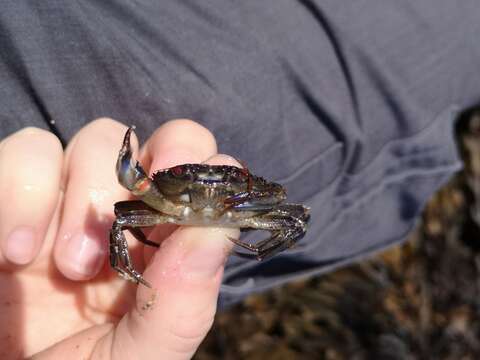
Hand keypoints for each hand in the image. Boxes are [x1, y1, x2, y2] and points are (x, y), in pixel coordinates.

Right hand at [0, 118, 237, 358]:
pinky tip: (13, 255)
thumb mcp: (139, 355)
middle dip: (148, 174)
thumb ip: (183, 300)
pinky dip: (20, 193)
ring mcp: (71, 201)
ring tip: (70, 268)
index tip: (185, 197)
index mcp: (166, 248)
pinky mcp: (16, 198)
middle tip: (126, 220)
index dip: (202, 173)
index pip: (203, 179)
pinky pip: (27, 153)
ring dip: (82, 199)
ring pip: (97, 139)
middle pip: (161, 142)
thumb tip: (222, 227)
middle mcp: (127, 216)